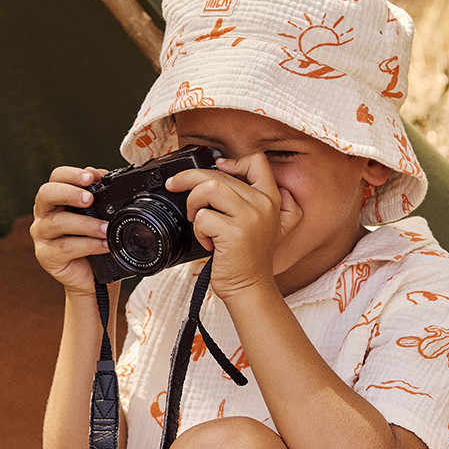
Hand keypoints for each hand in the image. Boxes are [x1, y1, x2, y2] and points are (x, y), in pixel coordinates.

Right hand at [31, 166, 109, 294]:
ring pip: (58, 222)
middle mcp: (44, 214)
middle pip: (46, 194)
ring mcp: (42, 235)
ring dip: (85, 224)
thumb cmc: (93, 241)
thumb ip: (98, 196)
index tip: (91, 177)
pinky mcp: (46, 255)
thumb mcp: (99, 216)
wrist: (91, 275)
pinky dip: (88, 245)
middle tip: (89, 199)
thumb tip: (99, 173)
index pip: (56, 178)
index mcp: (56, 199)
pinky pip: (65, 247)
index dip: (71, 174)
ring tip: (105, 228)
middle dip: (69, 193)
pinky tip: (104, 245)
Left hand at [166, 152, 301, 298]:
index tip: (216, 169)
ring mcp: (250, 218)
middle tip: (175, 187)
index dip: (231, 161)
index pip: (257, 161)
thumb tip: (230, 168)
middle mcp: (264, 205)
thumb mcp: (273, 225)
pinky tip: (207, 242)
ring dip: (193, 201)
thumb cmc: (252, 258)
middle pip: (220, 174)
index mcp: (272, 199)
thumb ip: (268, 199)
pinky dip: (198, 230)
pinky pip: (203, 217)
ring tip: (195, 217)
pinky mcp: (234, 233)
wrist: (250, 288)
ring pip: (209, 188)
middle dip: (190, 179)